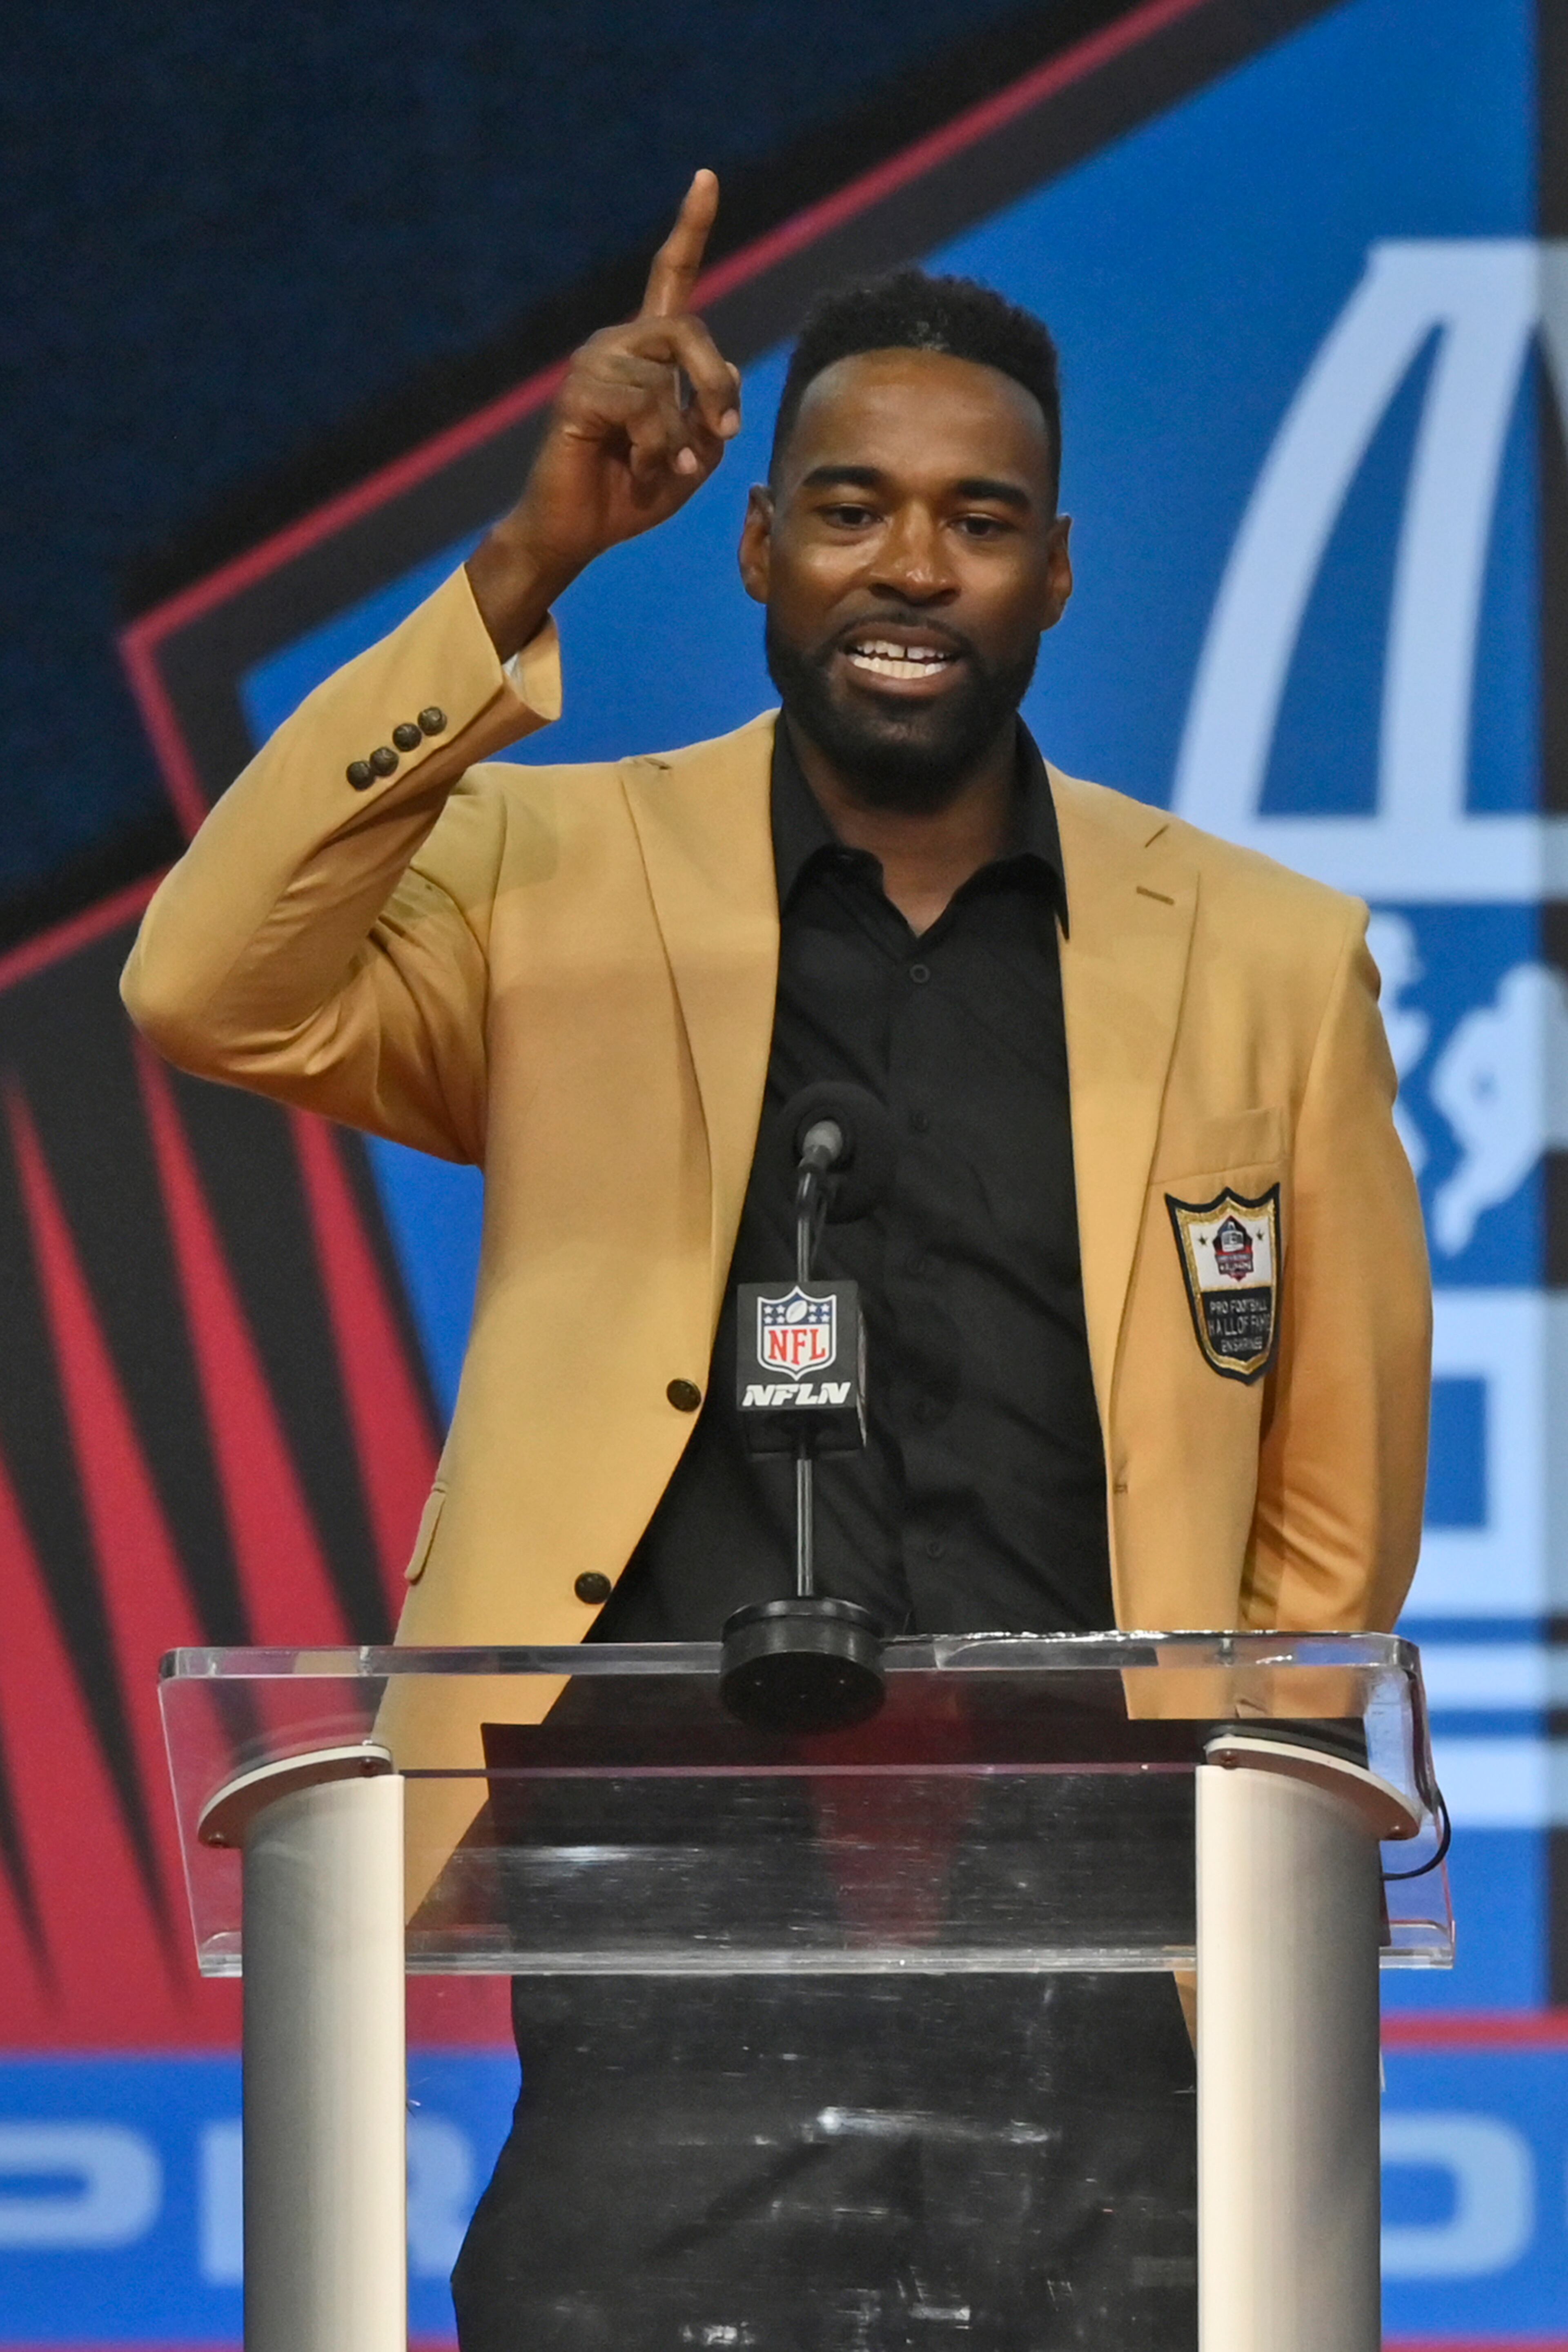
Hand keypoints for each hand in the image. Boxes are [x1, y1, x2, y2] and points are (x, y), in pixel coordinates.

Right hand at [469, 171, 740, 655]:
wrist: (575, 532)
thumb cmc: (632, 494)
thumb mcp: (697, 457)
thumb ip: (716, 415)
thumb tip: (727, 375)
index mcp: (647, 351)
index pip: (671, 275)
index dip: (691, 226)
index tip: (707, 177)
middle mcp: (617, 344)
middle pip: (689, 330)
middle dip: (715, 386)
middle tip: (724, 431)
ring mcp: (593, 363)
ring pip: (666, 379)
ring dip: (682, 437)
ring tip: (665, 467)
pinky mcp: (580, 393)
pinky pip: (644, 409)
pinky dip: (657, 450)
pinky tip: (639, 469)